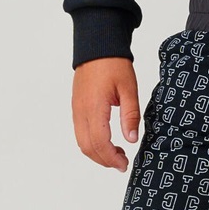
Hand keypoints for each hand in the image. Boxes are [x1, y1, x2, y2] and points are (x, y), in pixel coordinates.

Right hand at [72, 56, 140, 171]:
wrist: (97, 45)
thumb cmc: (114, 63)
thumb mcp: (129, 88)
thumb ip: (130, 114)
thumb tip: (132, 139)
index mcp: (94, 107)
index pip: (100, 143)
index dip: (111, 158)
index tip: (125, 165)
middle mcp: (81, 111)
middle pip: (87, 147)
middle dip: (104, 160)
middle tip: (122, 163)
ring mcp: (76, 109)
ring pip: (81, 142)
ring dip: (97, 153)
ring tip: (117, 153)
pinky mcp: (76, 106)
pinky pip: (80, 132)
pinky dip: (91, 142)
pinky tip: (107, 140)